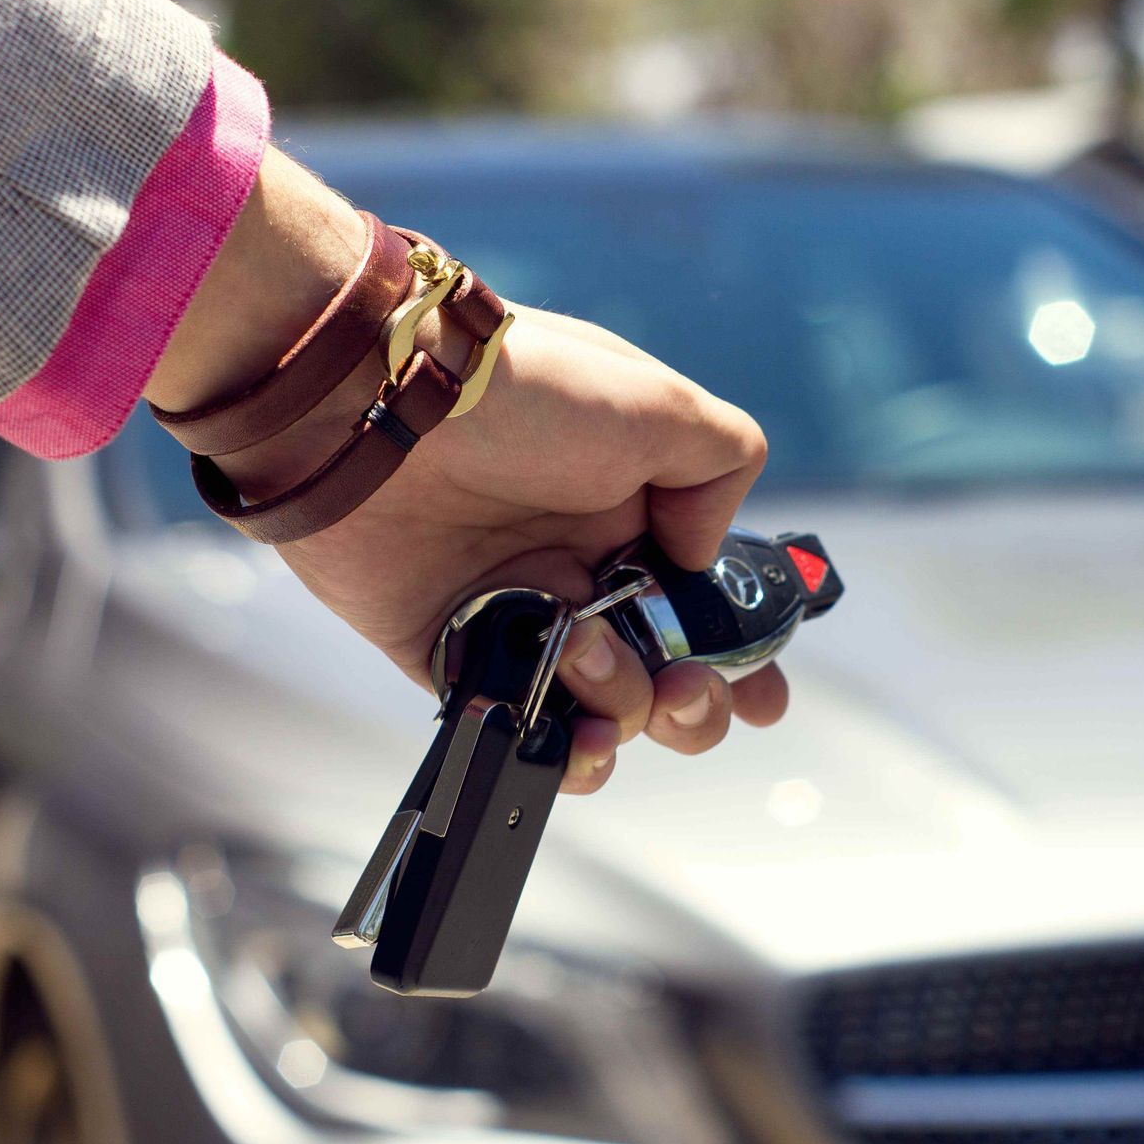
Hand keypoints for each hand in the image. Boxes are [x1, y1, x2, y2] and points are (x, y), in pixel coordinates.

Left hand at [146, 151, 787, 791]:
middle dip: (696, 702)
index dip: (743, 651)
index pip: (706, 598)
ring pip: (600, 707)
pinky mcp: (449, 649)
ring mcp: (519, 611)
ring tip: (587, 656)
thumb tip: (704, 555)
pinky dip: (554, 750)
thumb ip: (721, 469)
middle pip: (665, 671)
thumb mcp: (658, 403)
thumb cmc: (521, 392)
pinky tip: (573, 742)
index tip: (763, 693)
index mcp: (636, 510)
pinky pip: (514, 723)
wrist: (380, 404)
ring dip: (622, 707)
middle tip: (687, 689)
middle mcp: (583, 566)